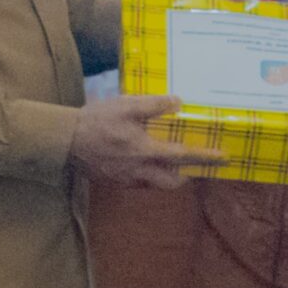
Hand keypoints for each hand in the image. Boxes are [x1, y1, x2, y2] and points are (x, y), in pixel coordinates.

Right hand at [67, 94, 221, 187]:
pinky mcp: (114, 181)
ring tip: (169, 160)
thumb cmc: (97, 120)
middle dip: (185, 176)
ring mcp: (126, 179)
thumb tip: (178, 102)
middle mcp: (139, 171)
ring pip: (155, 185)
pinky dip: (148, 175)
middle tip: (192, 164)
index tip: (223, 157)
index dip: (205, 157)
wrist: (64, 140)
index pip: (183, 156)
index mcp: (146, 151)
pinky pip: (139, 183)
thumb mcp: (127, 106)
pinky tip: (143, 160)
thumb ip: (154, 105)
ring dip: (166, 176)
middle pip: (172, 182)